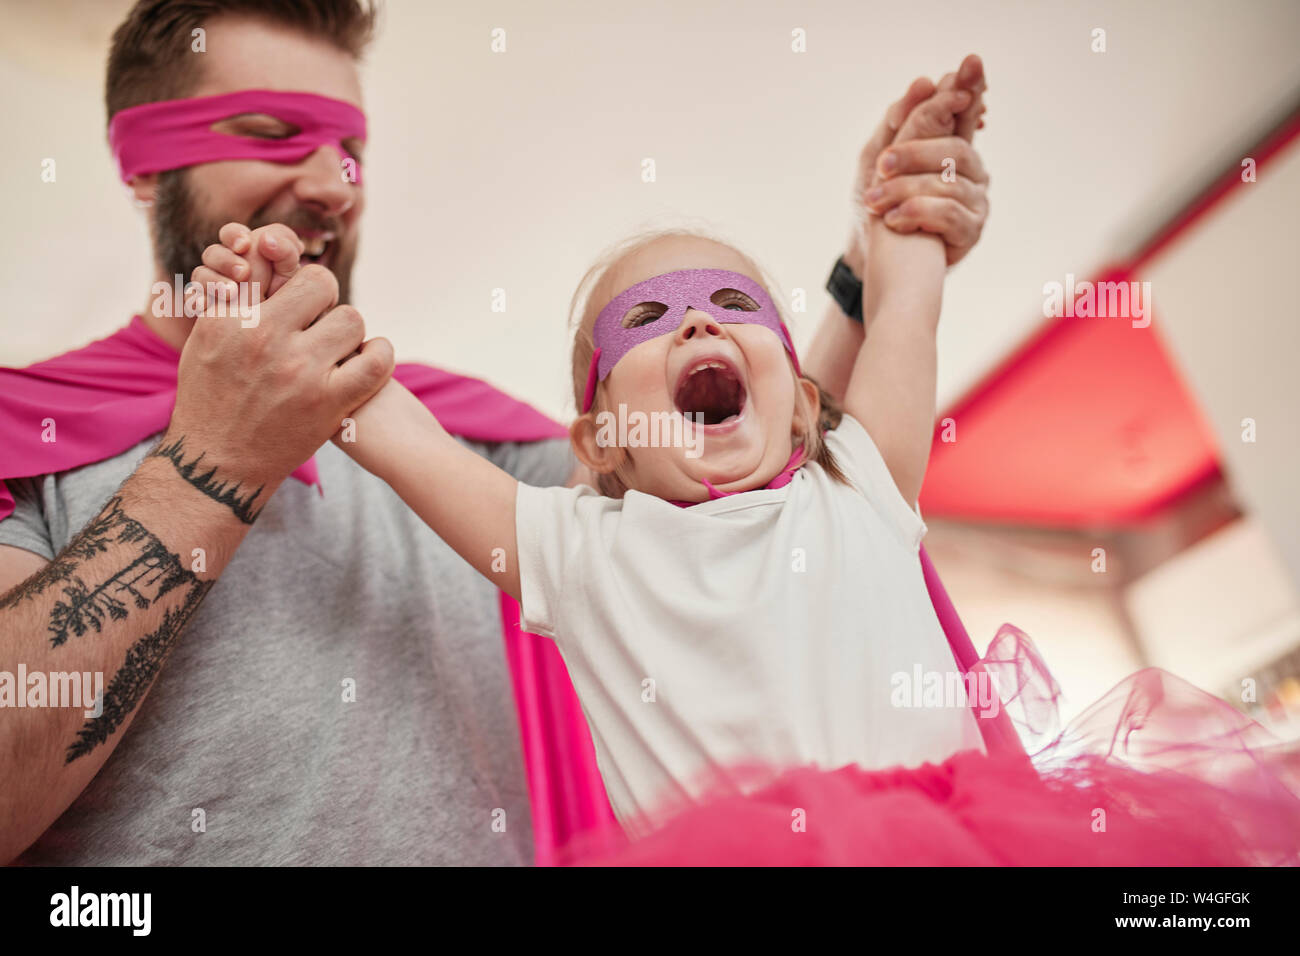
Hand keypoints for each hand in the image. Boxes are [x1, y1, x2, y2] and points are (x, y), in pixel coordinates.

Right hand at [168, 264, 394, 495]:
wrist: (218, 463)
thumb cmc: (211, 397)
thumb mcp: (208, 339)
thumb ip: (235, 298)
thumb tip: (260, 253)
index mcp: (232, 317)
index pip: (279, 265)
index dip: (296, 278)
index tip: (299, 296)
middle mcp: (265, 338)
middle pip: (322, 283)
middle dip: (325, 299)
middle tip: (320, 322)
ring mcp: (300, 371)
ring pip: (351, 319)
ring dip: (349, 332)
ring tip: (337, 349)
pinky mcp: (329, 403)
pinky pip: (375, 361)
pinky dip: (380, 355)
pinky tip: (369, 359)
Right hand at [190, 222, 303, 308]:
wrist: (278, 340)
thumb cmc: (289, 300)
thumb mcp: (292, 276)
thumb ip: (285, 253)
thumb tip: (267, 240)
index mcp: (245, 252)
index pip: (232, 234)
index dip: (235, 235)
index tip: (245, 245)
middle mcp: (224, 266)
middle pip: (213, 253)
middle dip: (226, 260)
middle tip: (244, 273)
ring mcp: (210, 286)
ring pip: (200, 274)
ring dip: (214, 281)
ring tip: (232, 293)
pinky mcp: (203, 307)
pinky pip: (192, 299)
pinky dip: (196, 300)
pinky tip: (203, 306)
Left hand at [847, 54, 989, 267]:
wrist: (871, 257)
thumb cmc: (878, 204)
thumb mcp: (878, 158)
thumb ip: (902, 123)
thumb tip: (925, 82)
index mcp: (951, 146)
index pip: (966, 109)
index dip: (971, 86)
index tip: (970, 63)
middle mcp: (971, 170)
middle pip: (954, 148)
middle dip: (914, 154)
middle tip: (881, 166)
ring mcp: (976, 200)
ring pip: (949, 182)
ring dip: (905, 190)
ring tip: (876, 203)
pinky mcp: (971, 231)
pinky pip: (950, 213)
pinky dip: (917, 213)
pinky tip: (894, 220)